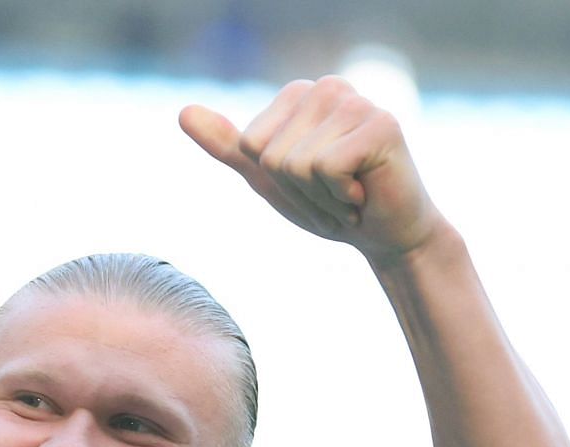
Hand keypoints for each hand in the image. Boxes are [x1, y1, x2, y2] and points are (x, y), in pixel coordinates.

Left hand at [180, 78, 445, 264]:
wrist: (386, 235)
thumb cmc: (330, 204)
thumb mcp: (269, 177)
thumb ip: (228, 145)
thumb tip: (183, 112)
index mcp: (300, 94)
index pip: (250, 145)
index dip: (275, 180)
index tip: (309, 184)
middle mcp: (328, 88)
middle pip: (272, 156)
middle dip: (298, 192)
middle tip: (333, 194)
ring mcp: (357, 102)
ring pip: (296, 165)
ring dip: (321, 198)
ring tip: (349, 194)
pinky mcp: (381, 125)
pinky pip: (326, 170)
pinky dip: (340, 197)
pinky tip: (364, 193)